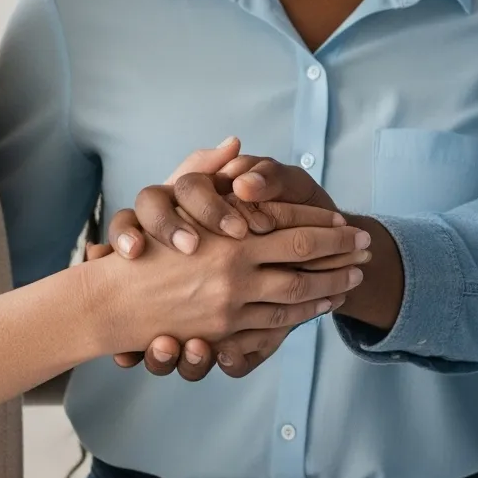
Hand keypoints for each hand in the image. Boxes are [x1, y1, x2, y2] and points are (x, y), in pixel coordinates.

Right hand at [104, 148, 352, 378]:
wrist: (109, 302)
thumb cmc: (141, 243)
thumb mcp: (170, 198)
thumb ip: (207, 166)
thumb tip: (236, 143)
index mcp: (231, 238)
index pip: (294, 230)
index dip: (325, 228)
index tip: (349, 224)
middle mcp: (236, 274)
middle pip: (304, 266)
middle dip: (340, 257)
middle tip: (367, 249)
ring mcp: (232, 309)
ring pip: (294, 300)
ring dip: (328, 288)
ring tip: (353, 279)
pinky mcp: (224, 334)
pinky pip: (273, 326)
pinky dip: (301, 314)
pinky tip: (317, 306)